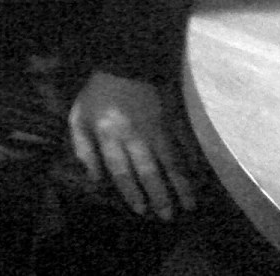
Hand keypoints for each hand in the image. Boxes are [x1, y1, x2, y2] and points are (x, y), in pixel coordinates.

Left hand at [68, 71, 195, 220]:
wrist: (123, 63)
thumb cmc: (97, 95)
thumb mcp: (78, 118)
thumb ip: (83, 149)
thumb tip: (94, 179)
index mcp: (107, 133)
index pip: (120, 169)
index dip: (131, 191)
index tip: (141, 209)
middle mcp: (133, 133)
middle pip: (148, 170)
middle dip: (159, 195)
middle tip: (167, 216)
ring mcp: (155, 126)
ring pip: (170, 160)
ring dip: (181, 185)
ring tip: (190, 206)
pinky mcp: (171, 119)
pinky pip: (185, 144)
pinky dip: (193, 162)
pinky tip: (200, 178)